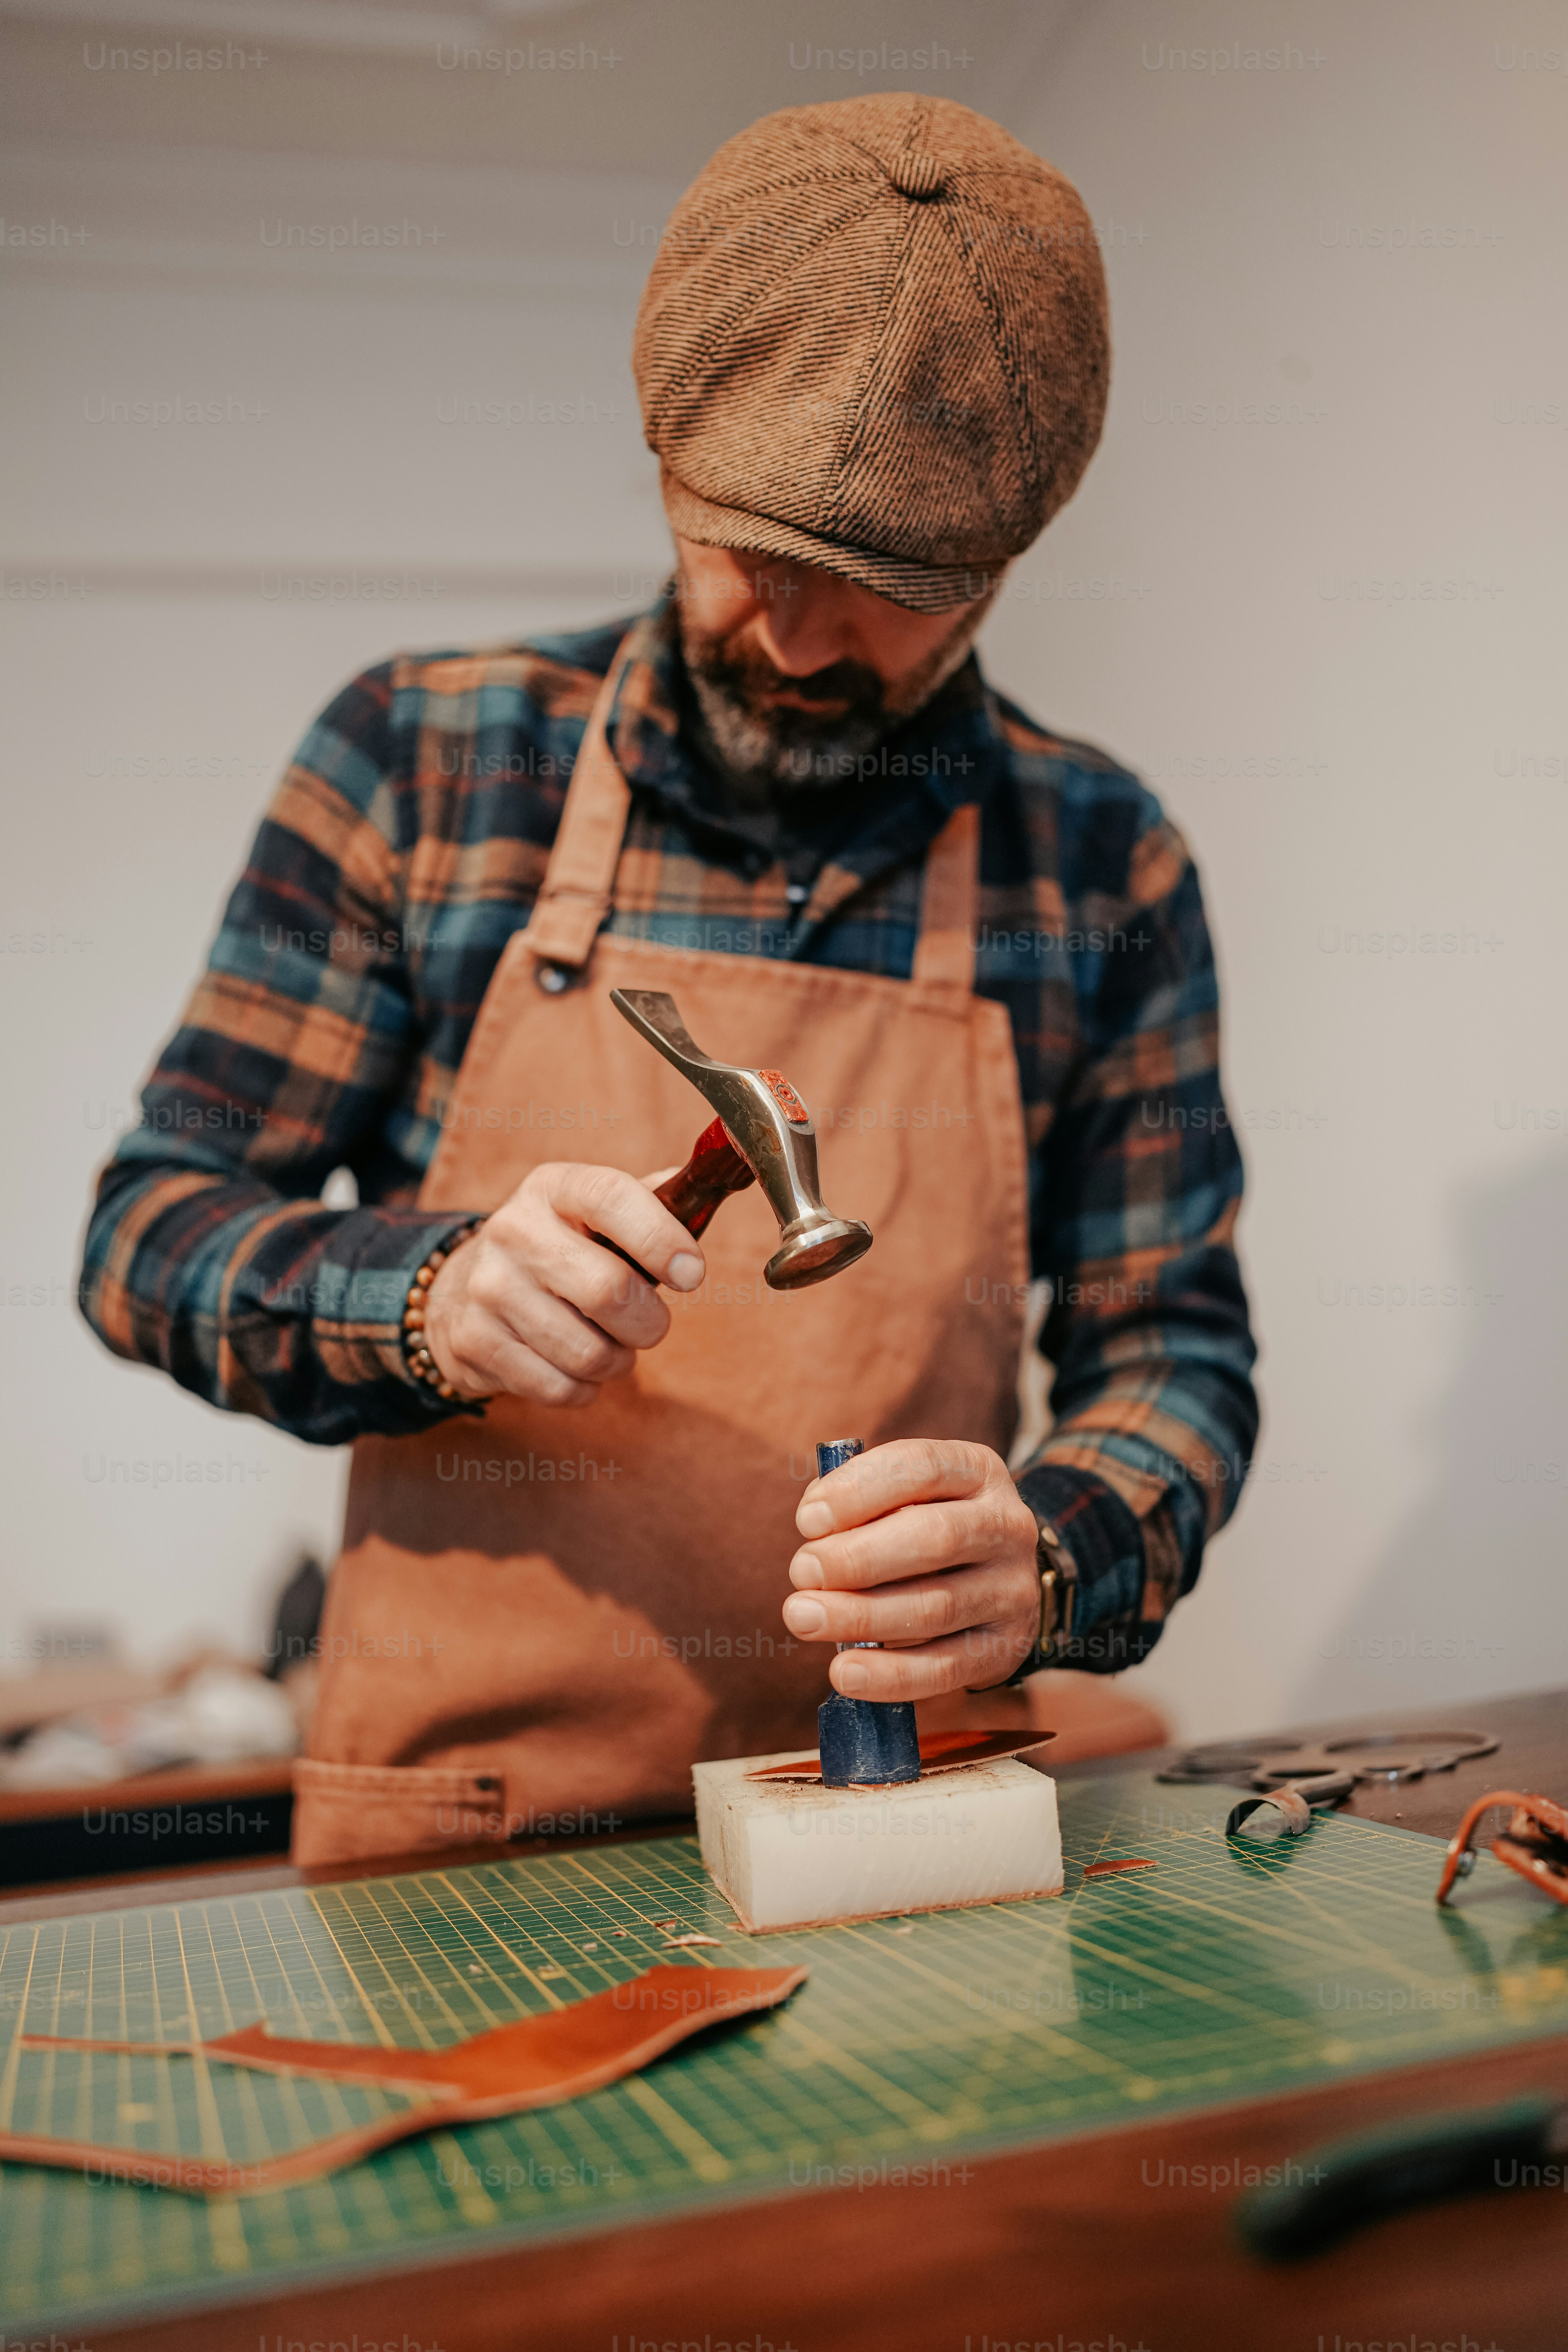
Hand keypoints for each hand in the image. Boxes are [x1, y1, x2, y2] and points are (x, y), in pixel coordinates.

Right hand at [421, 1164, 704, 1405]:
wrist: (462, 1289)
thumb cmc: (556, 1250)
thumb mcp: (589, 1213)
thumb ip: (646, 1203)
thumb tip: (694, 1191)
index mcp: (552, 1189)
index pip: (612, 1198)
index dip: (662, 1238)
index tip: (691, 1273)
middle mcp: (514, 1232)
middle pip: (609, 1290)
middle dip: (649, 1322)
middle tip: (647, 1324)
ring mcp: (489, 1289)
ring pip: (589, 1353)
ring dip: (617, 1361)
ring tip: (608, 1345)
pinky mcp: (475, 1343)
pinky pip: (560, 1388)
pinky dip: (583, 1389)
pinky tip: (573, 1367)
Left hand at [781, 1440, 1040, 1697]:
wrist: (998, 1581)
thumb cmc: (926, 1528)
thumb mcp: (907, 1495)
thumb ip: (861, 1500)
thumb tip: (816, 1527)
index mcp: (978, 1472)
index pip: (922, 1467)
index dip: (859, 1490)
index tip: (807, 1520)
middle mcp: (1006, 1527)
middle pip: (935, 1537)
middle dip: (858, 1557)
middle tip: (802, 1571)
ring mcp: (1012, 1590)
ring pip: (937, 1606)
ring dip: (861, 1615)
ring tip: (803, 1617)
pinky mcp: (1005, 1648)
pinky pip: (946, 1668)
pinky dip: (890, 1674)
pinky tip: (844, 1672)